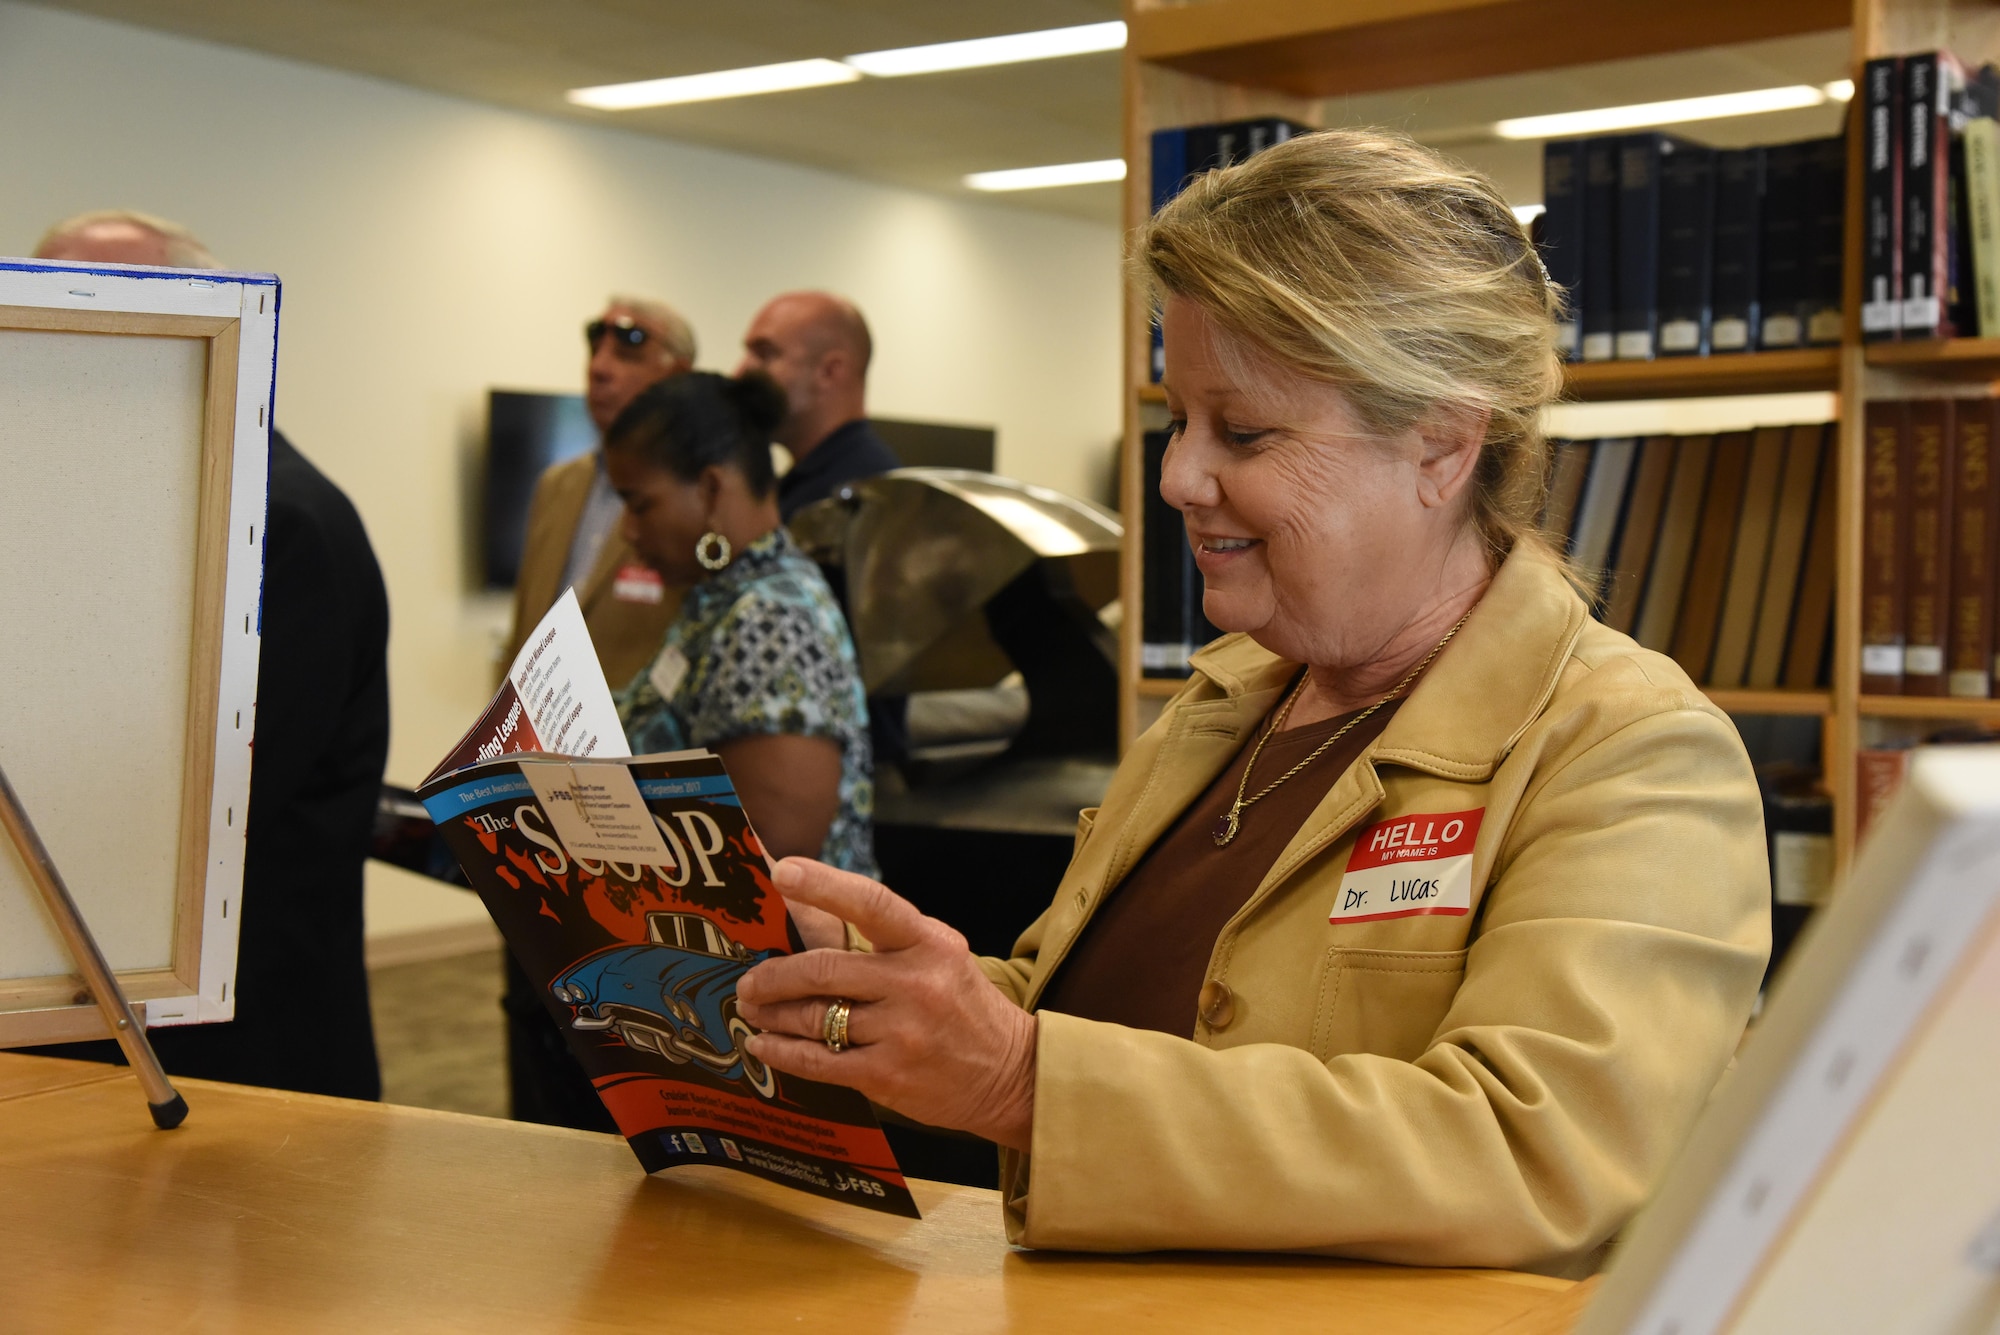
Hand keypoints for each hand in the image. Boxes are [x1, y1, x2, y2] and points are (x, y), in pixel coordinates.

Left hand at [735, 858, 1036, 1151]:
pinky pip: (817, 1060)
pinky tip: (764, 1044)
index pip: (871, 903)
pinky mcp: (887, 1075)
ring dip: (771, 1013)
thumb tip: (809, 908)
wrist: (1009, 1073)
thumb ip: (885, 935)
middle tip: (748, 979)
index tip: (780, 872)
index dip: (823, 885)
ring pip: (814, 1017)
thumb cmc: (960, 1005)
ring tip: (753, 1009)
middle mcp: (915, 984)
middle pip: (823, 970)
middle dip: (773, 975)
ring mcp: (901, 1032)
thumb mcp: (938, 954)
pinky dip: (782, 1051)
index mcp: (929, 943)